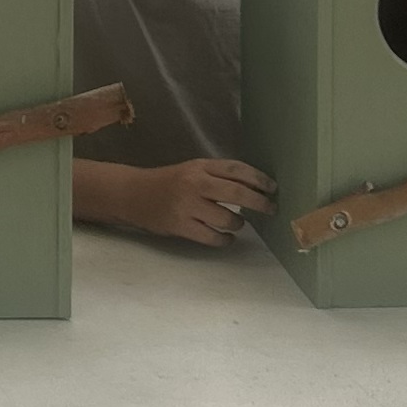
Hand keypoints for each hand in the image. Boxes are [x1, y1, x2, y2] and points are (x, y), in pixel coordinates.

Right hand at [140, 157, 274, 246]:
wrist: (134, 194)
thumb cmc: (168, 182)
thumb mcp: (193, 170)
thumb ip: (218, 176)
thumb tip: (255, 188)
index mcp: (200, 167)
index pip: (236, 170)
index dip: (259, 179)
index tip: (272, 188)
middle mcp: (195, 184)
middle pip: (237, 193)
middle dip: (259, 203)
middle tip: (270, 209)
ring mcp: (187, 206)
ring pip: (227, 219)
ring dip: (238, 224)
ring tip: (238, 224)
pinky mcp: (180, 226)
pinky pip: (212, 237)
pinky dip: (224, 239)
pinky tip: (226, 237)